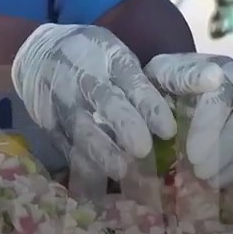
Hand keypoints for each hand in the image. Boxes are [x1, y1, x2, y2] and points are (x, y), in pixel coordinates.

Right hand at [11, 24, 175, 178]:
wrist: (38, 53)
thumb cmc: (92, 56)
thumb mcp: (117, 55)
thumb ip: (142, 82)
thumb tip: (194, 97)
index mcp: (109, 58)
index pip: (132, 81)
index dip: (149, 105)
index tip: (168, 130)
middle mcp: (85, 78)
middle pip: (106, 101)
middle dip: (124, 124)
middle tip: (142, 149)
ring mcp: (63, 100)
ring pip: (82, 126)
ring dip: (101, 149)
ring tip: (120, 170)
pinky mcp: (49, 122)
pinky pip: (65, 143)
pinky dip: (80, 161)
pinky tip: (96, 180)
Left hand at [145, 54, 232, 189]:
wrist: (182, 86)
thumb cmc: (171, 82)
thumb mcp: (166, 72)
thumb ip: (184, 76)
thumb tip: (213, 77)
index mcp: (224, 71)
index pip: (222, 99)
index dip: (209, 128)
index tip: (193, 155)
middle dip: (223, 152)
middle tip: (200, 173)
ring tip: (213, 183)